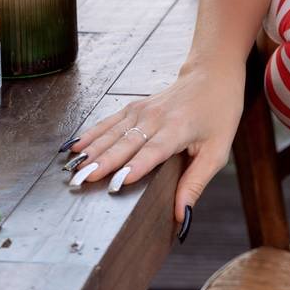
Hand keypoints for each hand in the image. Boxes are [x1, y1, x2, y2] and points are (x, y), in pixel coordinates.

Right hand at [58, 57, 245, 227]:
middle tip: (80, 181)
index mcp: (178, 129)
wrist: (212, 74)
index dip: (135, 167)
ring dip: (91, 151)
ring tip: (71, 169)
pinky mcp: (134, 107)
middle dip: (102, 162)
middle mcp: (156, 118)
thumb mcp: (218, 150)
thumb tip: (182, 215)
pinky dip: (91, 134)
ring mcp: (142, 110)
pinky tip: (74, 147)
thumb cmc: (218, 113)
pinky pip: (109, 122)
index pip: (153, 151)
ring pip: (112, 132)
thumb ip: (196, 182)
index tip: (116, 183)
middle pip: (125, 143)